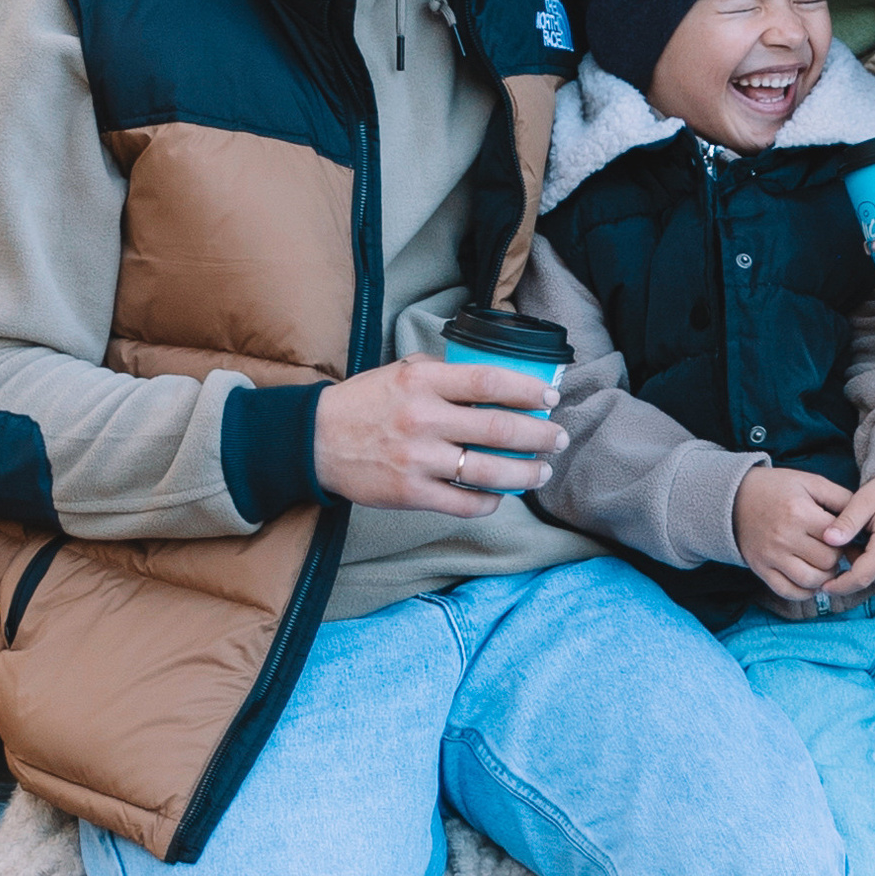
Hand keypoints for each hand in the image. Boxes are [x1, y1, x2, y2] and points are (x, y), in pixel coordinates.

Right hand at [311, 354, 565, 513]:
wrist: (315, 441)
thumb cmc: (366, 402)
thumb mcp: (403, 372)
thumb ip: (446, 373)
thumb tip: (497, 379)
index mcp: (423, 382)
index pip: (489, 381)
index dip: (528, 389)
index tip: (550, 397)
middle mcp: (423, 419)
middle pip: (499, 428)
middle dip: (539, 436)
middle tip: (559, 438)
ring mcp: (417, 459)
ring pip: (488, 471)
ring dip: (525, 473)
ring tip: (543, 470)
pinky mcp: (410, 493)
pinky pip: (463, 503)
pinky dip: (489, 502)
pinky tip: (501, 495)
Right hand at [733, 465, 853, 597]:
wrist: (734, 498)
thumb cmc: (777, 488)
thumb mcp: (809, 482)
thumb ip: (839, 497)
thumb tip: (864, 516)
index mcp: (799, 512)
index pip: (837, 538)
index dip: (846, 539)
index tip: (844, 537)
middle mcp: (785, 537)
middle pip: (827, 562)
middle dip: (837, 559)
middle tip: (834, 551)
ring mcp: (771, 556)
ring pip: (811, 581)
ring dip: (824, 577)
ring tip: (824, 565)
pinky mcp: (760, 569)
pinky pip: (788, 592)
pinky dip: (804, 592)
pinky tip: (810, 580)